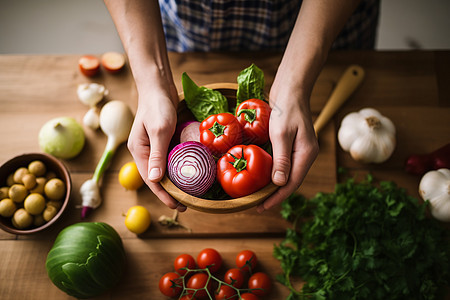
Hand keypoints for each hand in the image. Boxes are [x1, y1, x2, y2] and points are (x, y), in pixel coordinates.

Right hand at [128, 85, 186, 211]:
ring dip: (175, 182)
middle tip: (188, 204)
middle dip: (170, 193)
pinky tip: (189, 173)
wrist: (158, 86)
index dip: (164, 195)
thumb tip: (155, 180)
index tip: (178, 206)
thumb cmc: (158, 105)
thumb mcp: (160, 130)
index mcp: (138, 151)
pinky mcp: (162, 141)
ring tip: (190, 193)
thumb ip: (157, 154)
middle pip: (156, 178)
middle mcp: (144, 152)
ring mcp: (152, 147)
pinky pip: (170, 159)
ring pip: (164, 170)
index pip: (151, 180)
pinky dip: (179, 168)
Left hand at [256, 87, 318, 212]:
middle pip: (291, 181)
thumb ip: (281, 159)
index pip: (292, 183)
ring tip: (258, 195)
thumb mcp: (281, 134)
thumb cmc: (286, 108)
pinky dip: (274, 173)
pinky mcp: (292, 144)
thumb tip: (279, 183)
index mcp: (306, 154)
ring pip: (287, 174)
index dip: (276, 197)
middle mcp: (305, 155)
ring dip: (274, 185)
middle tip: (257, 204)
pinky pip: (284, 164)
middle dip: (274, 195)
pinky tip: (263, 176)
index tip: (261, 207)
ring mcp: (300, 150)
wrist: (291, 89)